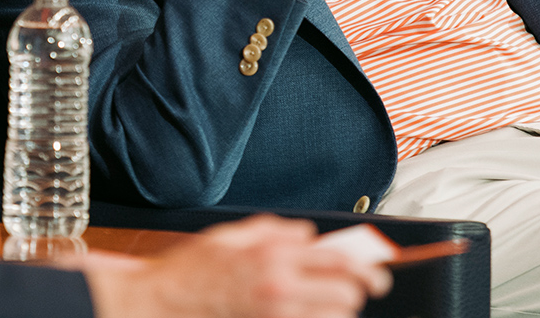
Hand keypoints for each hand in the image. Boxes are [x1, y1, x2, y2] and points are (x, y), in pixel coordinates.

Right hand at [82, 215, 390, 317]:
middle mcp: (280, 289)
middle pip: (347, 294)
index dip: (368, 267)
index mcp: (272, 256)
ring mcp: (276, 317)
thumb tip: (306, 234)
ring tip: (320, 305)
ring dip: (334, 312)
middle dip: (353, 292)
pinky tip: (305, 313)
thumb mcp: (230, 236)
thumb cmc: (190, 272)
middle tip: (347, 290)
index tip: (376, 271)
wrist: (162, 305)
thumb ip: (273, 231)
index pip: (340, 261)